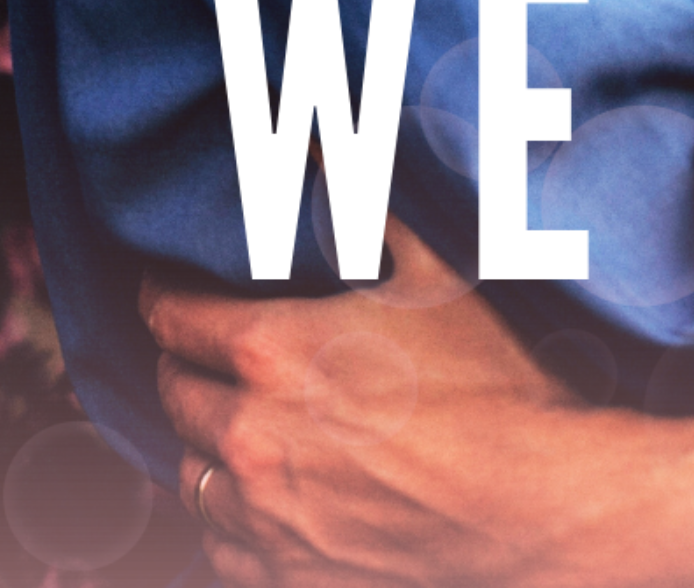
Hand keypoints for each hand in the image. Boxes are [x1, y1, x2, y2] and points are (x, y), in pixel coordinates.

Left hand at [142, 220, 599, 587]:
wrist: (528, 499)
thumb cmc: (485, 381)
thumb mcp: (428, 270)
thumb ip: (361, 203)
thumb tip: (316, 149)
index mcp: (271, 350)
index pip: (171, 316)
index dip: (166, 293)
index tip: (171, 285)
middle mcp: (249, 435)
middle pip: (172, 394)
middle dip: (184, 365)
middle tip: (208, 350)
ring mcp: (263, 516)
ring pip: (189, 475)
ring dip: (205, 443)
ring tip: (235, 423)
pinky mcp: (288, 574)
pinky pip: (219, 546)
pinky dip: (229, 518)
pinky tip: (259, 495)